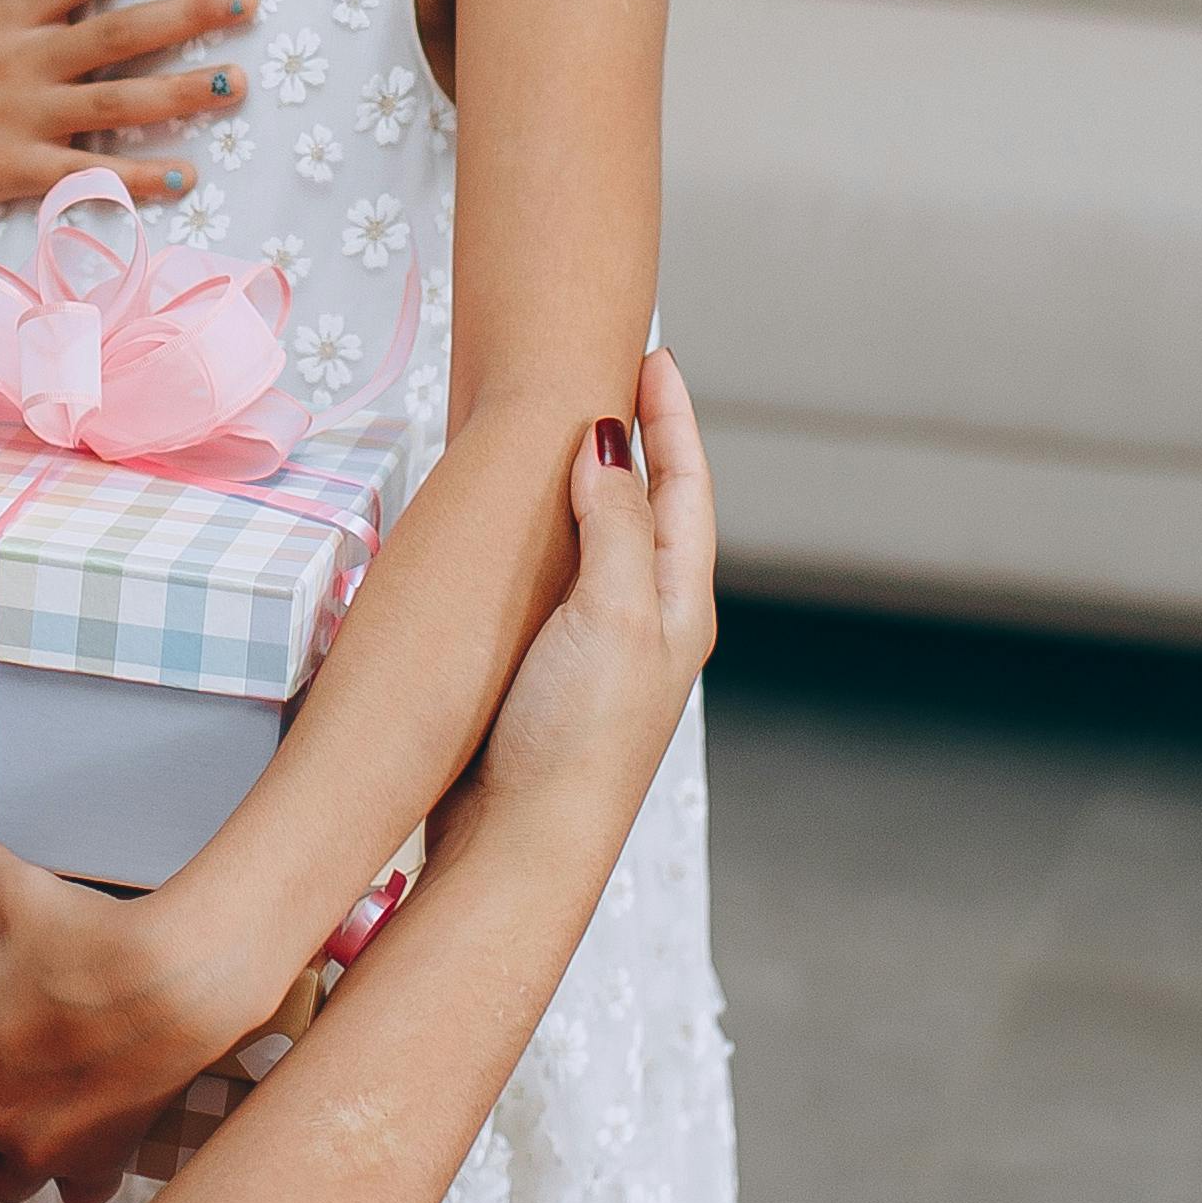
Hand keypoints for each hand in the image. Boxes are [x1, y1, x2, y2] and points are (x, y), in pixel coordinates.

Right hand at [0, 0, 256, 239]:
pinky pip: (86, 175)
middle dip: (188, 12)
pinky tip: (187, 176)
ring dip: (182, 94)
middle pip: (120, 31)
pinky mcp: (11, 172)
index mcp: (4, 12)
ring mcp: (20, 119)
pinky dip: (137, 178)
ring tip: (239, 82)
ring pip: (116, 103)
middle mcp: (21, 61)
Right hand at [463, 352, 718, 845]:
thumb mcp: (612, 614)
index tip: (651, 353)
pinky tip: (516, 531)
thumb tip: (611, 440)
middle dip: (637, 440)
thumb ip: (617, 524)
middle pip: (652, 509)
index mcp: (678, 606)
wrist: (520, 849)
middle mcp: (646, 624)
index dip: (672, 418)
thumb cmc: (574, 738)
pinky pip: (557, 582)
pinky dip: (548, 536)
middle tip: (608, 375)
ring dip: (591, 485)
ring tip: (563, 432)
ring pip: (604, 545)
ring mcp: (597, 651)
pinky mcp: (546, 675)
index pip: (685, 487)